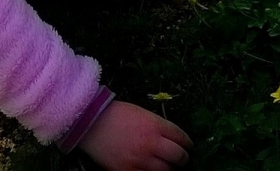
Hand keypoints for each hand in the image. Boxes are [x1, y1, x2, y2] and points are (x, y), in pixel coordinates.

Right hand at [77, 101, 192, 170]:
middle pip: (178, 157)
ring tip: (166, 166)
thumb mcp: (143, 114)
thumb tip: (173, 140)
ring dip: (168, 169)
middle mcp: (150, 144)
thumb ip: (158, 127)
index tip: (188, 147)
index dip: (188, 144)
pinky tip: (150, 170)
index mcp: (155, 125)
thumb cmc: (117, 114)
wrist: (91, 123)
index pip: (181, 138)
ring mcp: (139, 160)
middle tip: (181, 159)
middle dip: (183, 159)